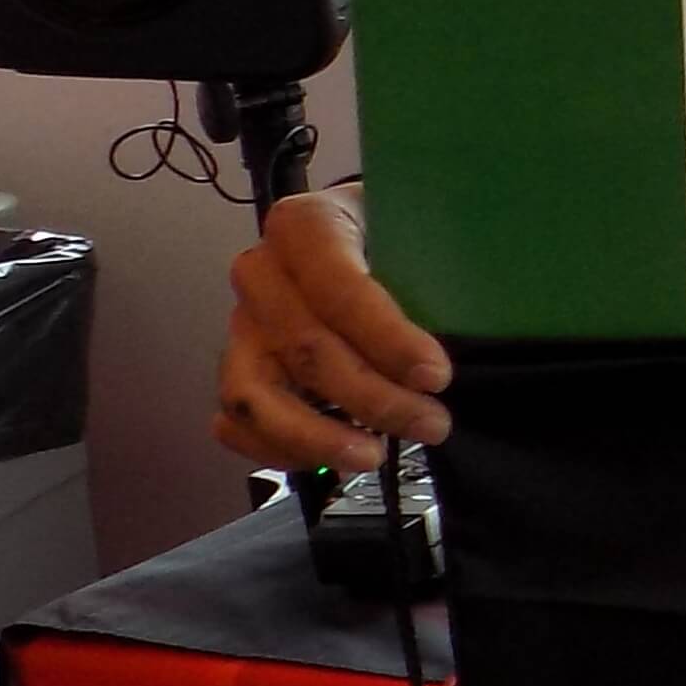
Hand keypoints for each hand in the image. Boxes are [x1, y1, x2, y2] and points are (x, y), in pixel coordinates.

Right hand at [218, 191, 453, 474]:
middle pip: (306, 348)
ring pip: (255, 393)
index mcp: (303, 226)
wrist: (362, 237)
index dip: (386, 338)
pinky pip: (238, 423)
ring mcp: (242, 326)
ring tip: (372, 456)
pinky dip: (279, 450)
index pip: (337, 287)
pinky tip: (334, 460)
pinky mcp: (238, 370)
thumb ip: (432, 270)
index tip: (437, 376)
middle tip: (434, 424)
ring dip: (316, 435)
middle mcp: (261, 273)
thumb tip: (447, 351)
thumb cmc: (397, 235)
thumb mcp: (420, 230)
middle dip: (373, 397)